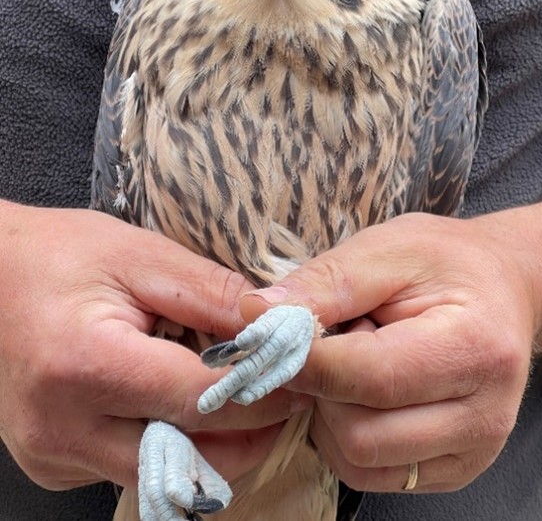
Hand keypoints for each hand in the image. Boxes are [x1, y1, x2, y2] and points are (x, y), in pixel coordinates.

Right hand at [0, 202, 308, 491]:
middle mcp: (64, 427)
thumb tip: (275, 325)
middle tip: (285, 396)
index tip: (303, 374)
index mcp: (87, 365)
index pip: (202, 399)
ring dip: (213, 442)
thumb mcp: (140, 255)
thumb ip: (212, 293)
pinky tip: (179, 401)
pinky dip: (170, 442)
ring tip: (239, 395)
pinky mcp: (52, 462)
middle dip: (251, 433)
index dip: (264, 390)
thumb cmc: (60, 254)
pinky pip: (130, 468)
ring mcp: (53, 454)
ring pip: (165, 474)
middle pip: (190, 458)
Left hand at [240, 209, 541, 493]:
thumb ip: (324, 283)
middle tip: (335, 338)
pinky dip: (346, 435)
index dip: (304, 360)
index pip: (367, 377)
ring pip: (358, 462)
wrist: (504, 288)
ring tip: (356, 360)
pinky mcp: (455, 470)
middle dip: (322, 387)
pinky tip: (363, 390)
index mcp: (475, 347)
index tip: (272, 333)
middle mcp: (484, 415)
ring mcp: (473, 452)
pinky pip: (371, 475)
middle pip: (358, 434)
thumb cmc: (444, 262)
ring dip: (331, 414)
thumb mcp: (386, 249)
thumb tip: (254, 314)